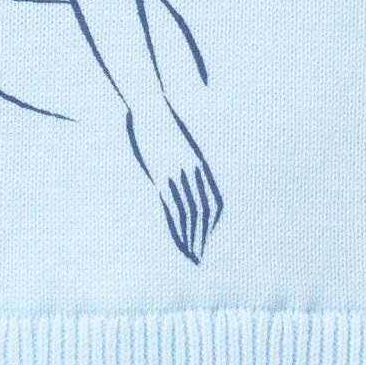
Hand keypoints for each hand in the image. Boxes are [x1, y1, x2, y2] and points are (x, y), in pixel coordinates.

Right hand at [126, 106, 222, 261]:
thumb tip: (179, 174)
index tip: (207, 237)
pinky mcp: (163, 178)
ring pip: (190, 214)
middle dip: (203, 236)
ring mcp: (179, 176)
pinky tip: (178, 240)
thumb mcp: (178, 145)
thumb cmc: (162, 124)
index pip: (213, 201)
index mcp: (201, 166)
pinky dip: (178, 228)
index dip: (212, 222)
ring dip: (192, 238)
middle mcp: (194, 174)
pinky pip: (174, 208)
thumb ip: (183, 161)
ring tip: (192, 255)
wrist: (152, 109)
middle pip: (204, 212)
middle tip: (200, 256)